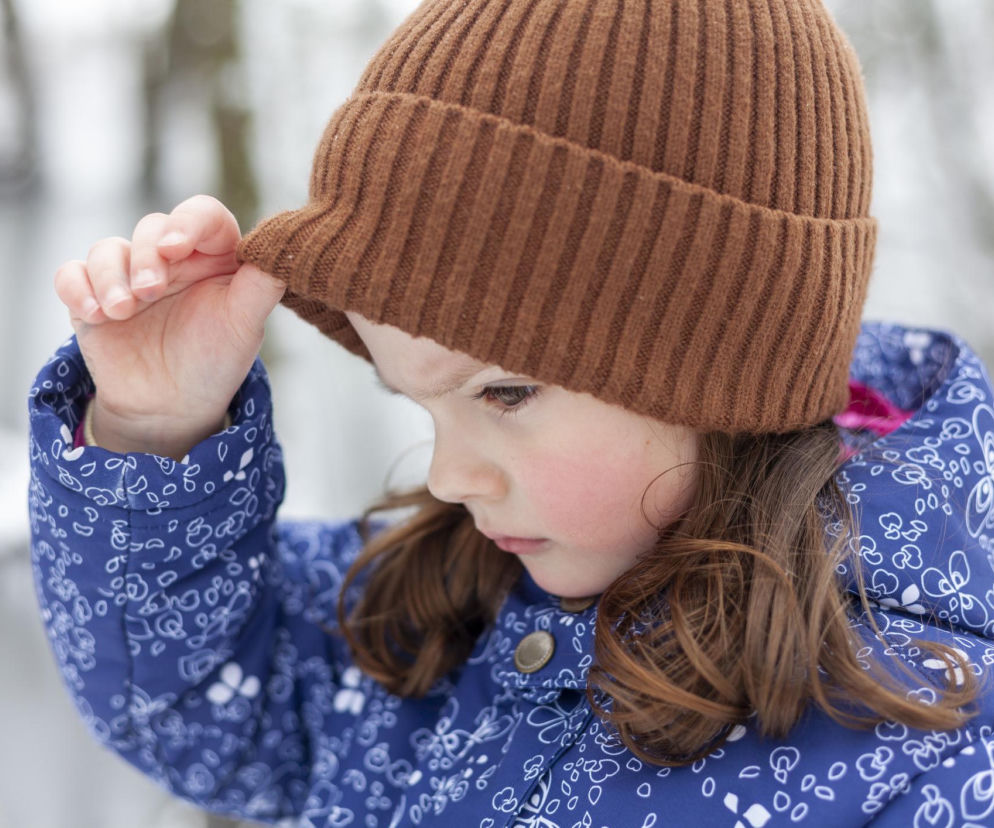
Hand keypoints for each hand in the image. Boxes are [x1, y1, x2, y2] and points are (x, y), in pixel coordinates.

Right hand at [54, 195, 284, 458]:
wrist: (174, 407)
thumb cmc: (215, 360)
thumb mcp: (245, 326)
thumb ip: (262, 286)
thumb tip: (280, 247)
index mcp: (214, 256)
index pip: (204, 215)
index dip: (190, 222)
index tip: (178, 247)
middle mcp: (171, 259)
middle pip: (153, 228)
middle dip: (148, 256)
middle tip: (151, 292)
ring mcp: (128, 276)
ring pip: (109, 249)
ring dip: (111, 275)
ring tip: (122, 310)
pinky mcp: (92, 297)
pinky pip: (71, 275)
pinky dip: (77, 288)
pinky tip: (94, 313)